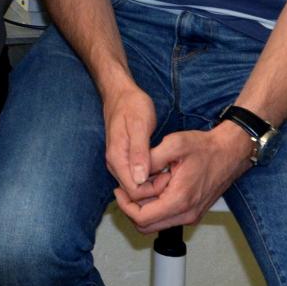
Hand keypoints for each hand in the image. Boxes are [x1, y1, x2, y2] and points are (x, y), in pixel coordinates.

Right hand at [101, 82, 160, 202]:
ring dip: (153, 184)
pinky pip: (136, 177)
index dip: (152, 190)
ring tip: (169, 170)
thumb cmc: (132, 106)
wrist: (121, 94)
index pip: (133, 190)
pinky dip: (150, 177)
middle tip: (171, 174)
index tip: (168, 176)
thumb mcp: (140, 126)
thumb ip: (139, 152)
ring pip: (135, 186)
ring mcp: (118, 162)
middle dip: (154, 189)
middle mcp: (115, 163)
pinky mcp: (125, 159)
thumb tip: (140, 178)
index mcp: (117, 158)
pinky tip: (162, 167)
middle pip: (134, 192)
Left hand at [114, 122, 251, 232]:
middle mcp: (186, 213)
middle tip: (126, 188)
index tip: (119, 190)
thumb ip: (149, 159)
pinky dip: (156, 206)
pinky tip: (156, 186)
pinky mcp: (193, 212)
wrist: (230, 152)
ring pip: (156, 223)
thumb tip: (132, 173)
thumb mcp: (173, 144)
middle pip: (146, 225)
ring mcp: (191, 215)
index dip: (124, 205)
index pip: (142, 218)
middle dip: (131, 208)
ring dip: (144, 207)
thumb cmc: (205, 148)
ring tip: (144, 184)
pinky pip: (167, 217)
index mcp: (179, 200)